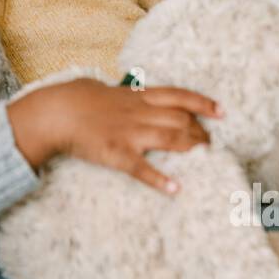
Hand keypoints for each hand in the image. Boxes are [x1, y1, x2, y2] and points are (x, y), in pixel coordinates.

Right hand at [6, 78, 220, 194]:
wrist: (56, 111)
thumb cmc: (80, 99)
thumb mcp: (110, 90)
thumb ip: (131, 95)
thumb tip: (141, 94)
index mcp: (138, 97)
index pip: (179, 96)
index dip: (203, 104)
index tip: (221, 112)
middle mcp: (138, 113)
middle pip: (181, 120)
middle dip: (201, 134)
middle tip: (210, 147)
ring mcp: (129, 133)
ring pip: (170, 139)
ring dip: (191, 149)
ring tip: (205, 160)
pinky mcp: (116, 153)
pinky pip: (141, 167)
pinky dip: (159, 178)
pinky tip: (175, 189)